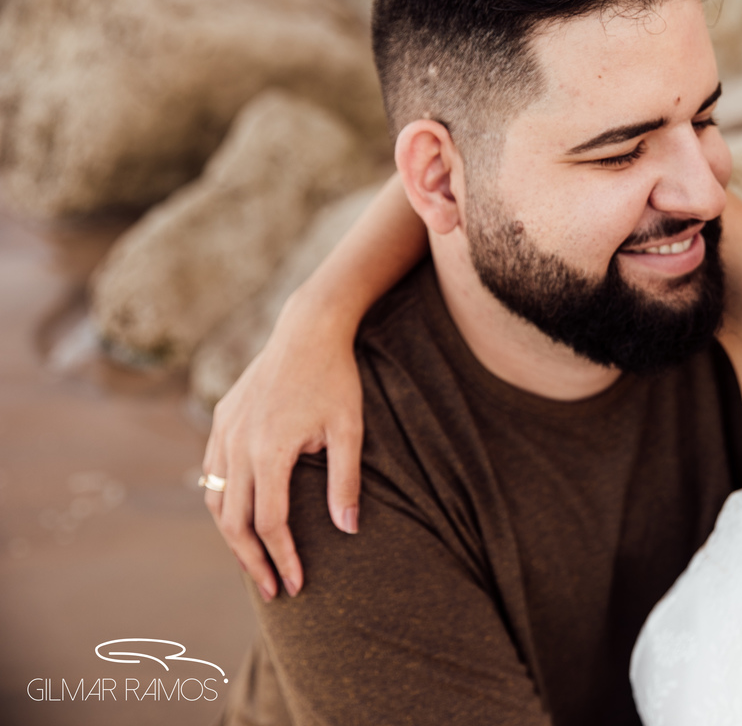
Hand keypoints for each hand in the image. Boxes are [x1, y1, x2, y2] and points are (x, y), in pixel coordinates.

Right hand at [202, 300, 362, 601]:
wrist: (307, 328)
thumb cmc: (336, 378)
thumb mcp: (350, 429)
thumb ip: (346, 482)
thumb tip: (348, 531)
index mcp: (269, 450)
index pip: (269, 522)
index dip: (282, 557)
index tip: (295, 585)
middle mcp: (237, 444)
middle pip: (234, 520)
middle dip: (252, 560)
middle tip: (271, 590)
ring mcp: (223, 430)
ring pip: (215, 499)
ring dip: (231, 536)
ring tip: (252, 563)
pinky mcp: (220, 419)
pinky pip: (211, 472)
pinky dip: (221, 502)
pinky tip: (238, 518)